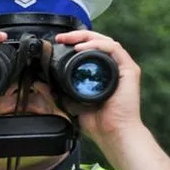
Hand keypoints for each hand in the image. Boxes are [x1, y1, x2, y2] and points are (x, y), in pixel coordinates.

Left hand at [52, 30, 143, 148]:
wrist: (113, 133)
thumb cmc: (98, 122)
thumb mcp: (71, 103)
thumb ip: (57, 93)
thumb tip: (40, 84)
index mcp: (102, 72)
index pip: (89, 50)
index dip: (74, 42)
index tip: (57, 43)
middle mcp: (113, 67)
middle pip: (97, 41)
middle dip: (77, 36)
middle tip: (61, 38)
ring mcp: (123, 68)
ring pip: (106, 41)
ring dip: (86, 37)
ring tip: (70, 40)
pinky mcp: (130, 70)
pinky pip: (115, 49)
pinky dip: (98, 45)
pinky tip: (83, 48)